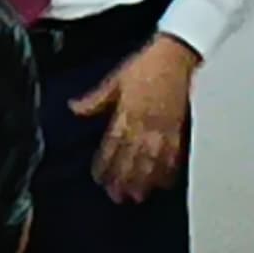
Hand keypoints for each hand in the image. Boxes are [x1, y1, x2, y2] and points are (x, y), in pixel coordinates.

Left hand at [73, 35, 200, 204]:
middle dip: (125, 178)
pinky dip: (169, 169)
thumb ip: (95, 99)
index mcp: (128, 110)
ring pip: (154, 158)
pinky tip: (164, 183)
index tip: (99, 179)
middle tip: (118, 197)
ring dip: (145, 179)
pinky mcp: (179, 127)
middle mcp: (146, 121)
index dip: (106, 162)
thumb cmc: (144, 65)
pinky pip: (174, 153)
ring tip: (138, 196)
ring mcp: (164, 126)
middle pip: (134, 156)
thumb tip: (73, 109)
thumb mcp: (115, 80)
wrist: (175, 55)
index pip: (114, 143)